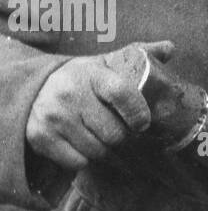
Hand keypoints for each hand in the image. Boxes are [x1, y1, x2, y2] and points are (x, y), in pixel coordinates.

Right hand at [26, 41, 174, 169]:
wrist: (35, 88)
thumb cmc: (82, 80)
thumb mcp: (106, 64)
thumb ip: (139, 55)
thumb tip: (170, 48)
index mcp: (92, 74)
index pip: (121, 93)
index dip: (138, 113)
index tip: (142, 123)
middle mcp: (70, 93)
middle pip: (114, 134)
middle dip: (121, 136)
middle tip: (116, 129)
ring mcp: (54, 116)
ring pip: (98, 151)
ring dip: (104, 149)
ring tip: (97, 135)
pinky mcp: (41, 137)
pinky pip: (78, 162)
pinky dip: (83, 159)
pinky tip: (80, 143)